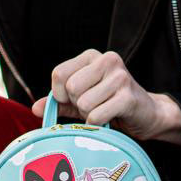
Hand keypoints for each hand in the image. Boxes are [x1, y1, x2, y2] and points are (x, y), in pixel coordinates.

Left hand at [30, 49, 180, 143]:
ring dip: (90, 115)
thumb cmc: (110, 105)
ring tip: (104, 111)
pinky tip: (110, 118)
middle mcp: (106, 60)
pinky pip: (97, 115)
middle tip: (93, 106)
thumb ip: (58, 102)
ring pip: (84, 103)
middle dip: (77, 105)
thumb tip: (35, 109)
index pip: (58, 74)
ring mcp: (119, 77)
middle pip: (71, 88)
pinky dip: (99, 123)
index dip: (60, 94)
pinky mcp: (128, 96)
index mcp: (91, 56)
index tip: (73, 100)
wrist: (146, 115)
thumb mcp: (81, 101)